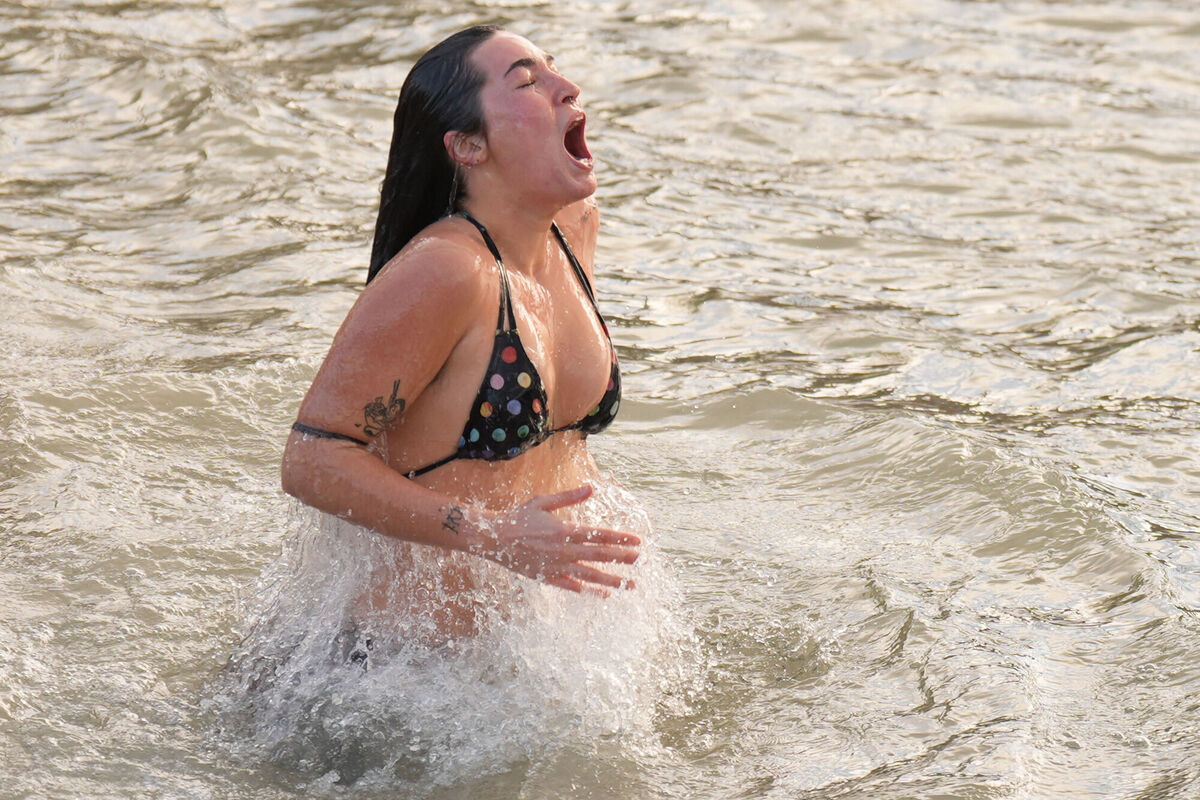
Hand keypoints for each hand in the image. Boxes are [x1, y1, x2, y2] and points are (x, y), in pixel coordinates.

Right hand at [474, 485, 640, 595]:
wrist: (493, 539)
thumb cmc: (518, 517)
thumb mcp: (543, 502)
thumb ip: (569, 497)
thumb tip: (591, 488)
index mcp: (565, 531)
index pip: (599, 535)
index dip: (620, 539)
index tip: (638, 541)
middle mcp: (564, 551)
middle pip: (599, 555)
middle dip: (623, 558)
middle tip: (642, 560)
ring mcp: (556, 566)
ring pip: (590, 575)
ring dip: (612, 580)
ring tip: (630, 585)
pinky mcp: (547, 577)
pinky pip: (572, 586)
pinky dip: (588, 590)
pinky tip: (604, 594)